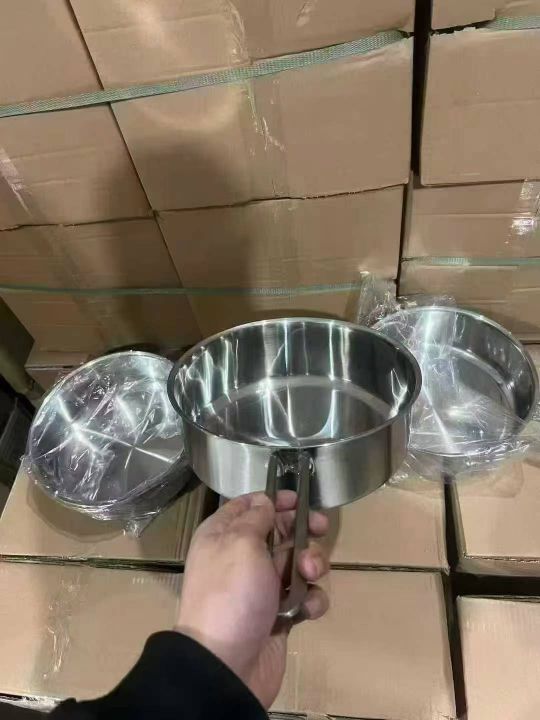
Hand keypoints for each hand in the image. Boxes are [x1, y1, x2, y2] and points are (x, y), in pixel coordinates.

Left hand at [176, 491, 329, 707]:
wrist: (227, 664)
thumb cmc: (232, 593)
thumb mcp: (241, 543)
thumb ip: (257, 517)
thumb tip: (265, 501)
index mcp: (223, 535)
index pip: (249, 506)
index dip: (274, 499)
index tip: (298, 499)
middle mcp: (241, 557)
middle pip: (280, 531)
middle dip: (302, 529)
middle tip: (320, 528)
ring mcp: (262, 586)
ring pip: (298, 563)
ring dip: (311, 564)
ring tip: (309, 575)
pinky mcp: (280, 613)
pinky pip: (304, 597)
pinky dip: (311, 600)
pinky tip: (306, 609)